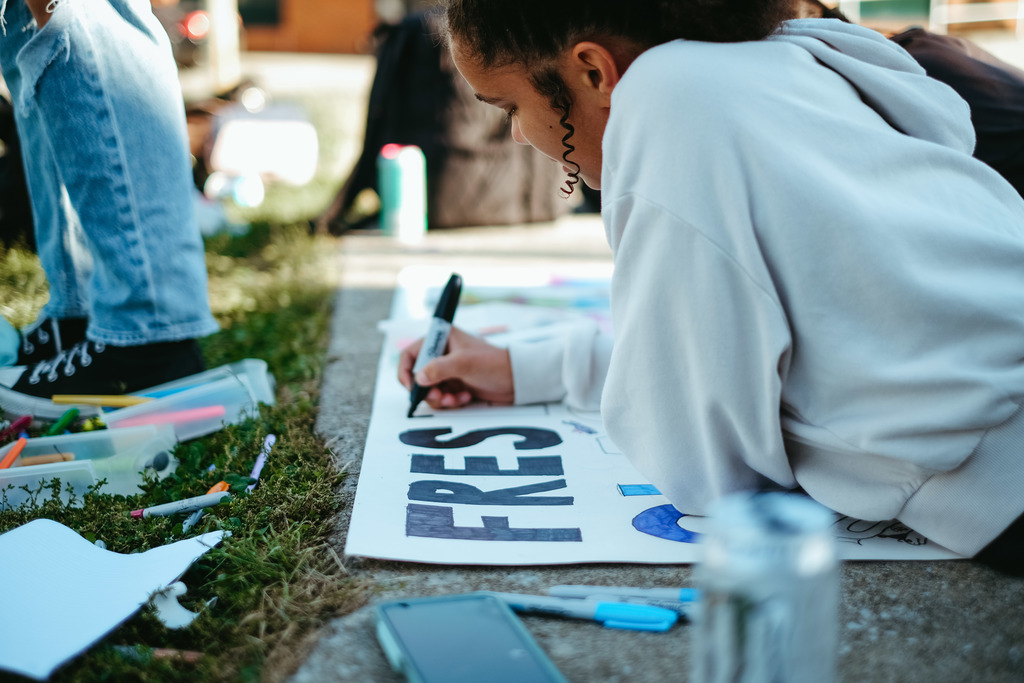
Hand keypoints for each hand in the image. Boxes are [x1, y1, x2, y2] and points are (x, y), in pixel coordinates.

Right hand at [398, 327, 513, 408]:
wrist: (516, 380)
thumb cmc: (494, 363)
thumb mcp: (464, 363)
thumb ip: (439, 369)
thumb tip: (418, 379)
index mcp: (441, 339)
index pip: (410, 354)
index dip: (406, 371)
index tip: (412, 387)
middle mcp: (442, 354)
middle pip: (417, 376)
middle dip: (426, 390)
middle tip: (438, 397)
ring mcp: (448, 371)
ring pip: (429, 390)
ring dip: (440, 398)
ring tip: (456, 399)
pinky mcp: (455, 385)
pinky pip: (442, 398)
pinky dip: (451, 401)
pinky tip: (466, 397)